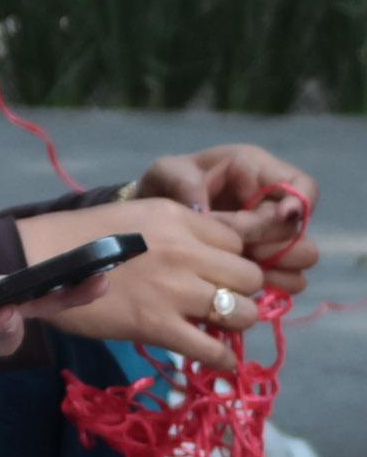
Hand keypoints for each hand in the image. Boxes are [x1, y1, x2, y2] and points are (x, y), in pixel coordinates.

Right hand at [25, 195, 273, 369]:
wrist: (34, 261)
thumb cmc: (79, 236)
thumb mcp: (137, 216)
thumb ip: (180, 229)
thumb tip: (218, 256)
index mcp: (177, 217)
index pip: (238, 241)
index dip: (232, 259)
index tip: (219, 273)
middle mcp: (183, 250)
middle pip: (250, 277)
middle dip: (241, 291)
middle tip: (219, 300)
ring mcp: (172, 289)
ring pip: (243, 312)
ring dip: (236, 322)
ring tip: (216, 325)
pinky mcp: (156, 325)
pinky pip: (213, 350)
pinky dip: (222, 358)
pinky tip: (218, 358)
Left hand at [127, 143, 320, 295]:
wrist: (153, 217)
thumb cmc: (166, 184)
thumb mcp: (167, 173)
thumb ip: (185, 184)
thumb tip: (207, 212)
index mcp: (257, 172)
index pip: (302, 186)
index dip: (298, 203)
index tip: (281, 215)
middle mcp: (273, 205)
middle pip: (298, 229)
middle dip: (268, 240)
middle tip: (239, 247)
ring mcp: (273, 237)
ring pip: (302, 257)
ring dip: (275, 265)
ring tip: (240, 265)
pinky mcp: (267, 264)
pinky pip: (290, 280)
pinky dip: (272, 284)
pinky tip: (242, 284)